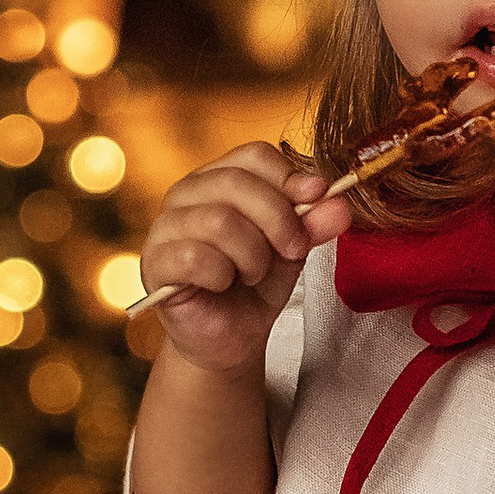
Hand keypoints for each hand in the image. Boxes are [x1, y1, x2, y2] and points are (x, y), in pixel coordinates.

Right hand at [138, 141, 349, 373]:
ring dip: (252, 255)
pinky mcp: (155, 262)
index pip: (253, 155)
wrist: (232, 338)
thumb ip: (313, 223)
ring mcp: (165, 225)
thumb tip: (338, 203)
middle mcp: (187, 193)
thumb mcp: (293, 249)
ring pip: (220, 220)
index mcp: (219, 178)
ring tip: (252, 274)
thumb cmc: (256, 286)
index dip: (290, 177)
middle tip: (293, 250)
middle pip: (238, 183)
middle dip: (278, 220)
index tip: (317, 199)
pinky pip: (195, 255)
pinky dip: (222, 274)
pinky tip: (223, 285)